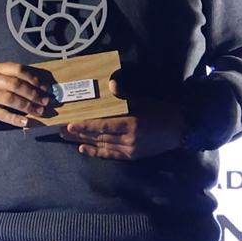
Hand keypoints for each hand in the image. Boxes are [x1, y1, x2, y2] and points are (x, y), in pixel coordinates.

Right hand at [0, 61, 55, 126]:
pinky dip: (14, 118)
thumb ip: (9, 78)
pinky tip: (25, 122)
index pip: (17, 69)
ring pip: (10, 98)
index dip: (33, 78)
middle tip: (45, 102)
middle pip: (15, 84)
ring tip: (39, 112)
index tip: (44, 88)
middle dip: (33, 94)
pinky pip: (1, 113)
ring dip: (27, 106)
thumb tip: (36, 87)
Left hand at [60, 99, 183, 159]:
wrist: (179, 130)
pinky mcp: (131, 156)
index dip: (85, 126)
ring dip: (84, 142)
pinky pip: (110, 154)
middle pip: (99, 137)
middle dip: (79, 134)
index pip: (103, 126)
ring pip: (102, 146)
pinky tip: (83, 149)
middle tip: (61, 130)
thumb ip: (124, 96)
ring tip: (68, 138)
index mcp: (131, 124)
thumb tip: (111, 84)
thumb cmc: (160, 112)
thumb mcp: (143, 101)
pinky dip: (96, 152)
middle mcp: (128, 140)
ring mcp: (129, 150)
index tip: (70, 124)